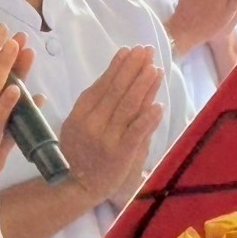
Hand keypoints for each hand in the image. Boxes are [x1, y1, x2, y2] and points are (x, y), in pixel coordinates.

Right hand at [59, 46, 163, 205]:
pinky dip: (147, 118)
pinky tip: (158, 104)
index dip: (116, 67)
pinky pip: (136, 132)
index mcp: (79, 115)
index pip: (101, 86)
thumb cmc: (80, 154)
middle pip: (116, 91)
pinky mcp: (120, 154)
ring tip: (155, 68)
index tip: (129, 51)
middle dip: (133, 68)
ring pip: (127, 107)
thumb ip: (95, 106)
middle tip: (146, 50)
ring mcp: (105, 139)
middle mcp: (91, 124)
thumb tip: (115, 77)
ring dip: (143, 85)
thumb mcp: (77, 126)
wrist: (78, 187)